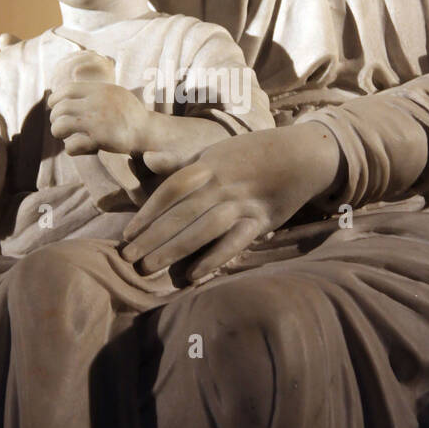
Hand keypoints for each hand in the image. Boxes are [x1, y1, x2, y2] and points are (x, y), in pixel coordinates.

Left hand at [47, 81, 152, 155]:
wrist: (149, 131)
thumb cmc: (131, 114)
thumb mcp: (115, 93)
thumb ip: (95, 91)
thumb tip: (72, 89)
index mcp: (99, 90)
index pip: (66, 89)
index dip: (55, 99)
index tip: (54, 107)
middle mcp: (95, 103)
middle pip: (60, 108)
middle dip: (54, 118)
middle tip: (59, 125)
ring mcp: (96, 122)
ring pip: (60, 126)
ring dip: (58, 132)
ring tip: (64, 136)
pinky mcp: (99, 139)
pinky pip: (72, 145)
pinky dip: (70, 148)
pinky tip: (76, 148)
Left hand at [120, 122, 344, 279]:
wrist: (302, 154)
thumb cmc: (251, 155)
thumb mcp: (216, 152)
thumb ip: (180, 162)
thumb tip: (147, 159)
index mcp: (208, 165)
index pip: (170, 191)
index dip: (147, 213)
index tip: (126, 236)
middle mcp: (222, 184)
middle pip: (180, 213)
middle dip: (152, 237)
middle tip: (127, 260)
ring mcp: (243, 203)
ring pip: (203, 228)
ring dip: (174, 249)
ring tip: (149, 268)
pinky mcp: (262, 220)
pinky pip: (235, 241)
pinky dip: (214, 258)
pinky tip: (193, 275)